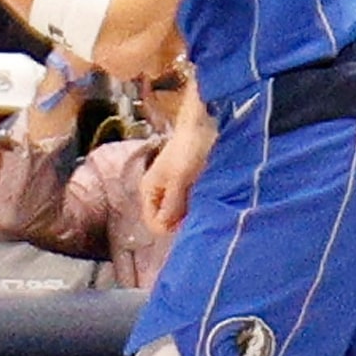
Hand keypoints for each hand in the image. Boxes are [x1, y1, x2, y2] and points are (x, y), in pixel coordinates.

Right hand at [139, 113, 212, 233]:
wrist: (205, 126)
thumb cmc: (189, 148)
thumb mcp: (178, 179)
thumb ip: (171, 205)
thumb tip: (165, 229)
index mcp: (149, 191)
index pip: (155, 225)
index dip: (171, 227)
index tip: (189, 220)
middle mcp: (158, 193)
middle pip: (168, 222)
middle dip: (182, 221)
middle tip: (199, 208)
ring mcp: (172, 191)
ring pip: (180, 215)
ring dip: (191, 212)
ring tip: (203, 198)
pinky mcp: (186, 187)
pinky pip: (190, 205)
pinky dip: (197, 204)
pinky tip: (206, 195)